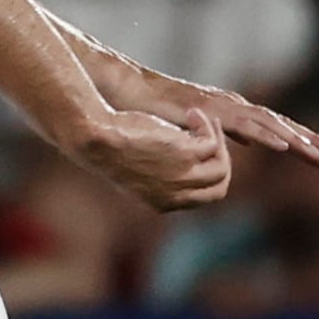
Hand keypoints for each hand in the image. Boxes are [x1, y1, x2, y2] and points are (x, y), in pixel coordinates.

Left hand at [78, 101, 232, 212]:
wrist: (97, 139)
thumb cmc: (110, 150)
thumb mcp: (136, 170)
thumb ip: (160, 175)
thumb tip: (183, 163)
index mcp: (163, 203)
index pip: (205, 198)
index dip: (209, 174)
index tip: (203, 152)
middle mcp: (176, 195)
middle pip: (219, 186)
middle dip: (221, 159)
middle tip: (210, 135)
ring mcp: (183, 176)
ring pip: (221, 166)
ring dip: (216, 140)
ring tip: (200, 120)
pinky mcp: (186, 154)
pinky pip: (212, 142)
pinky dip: (206, 125)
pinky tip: (192, 114)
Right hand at [94, 59, 318, 165]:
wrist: (131, 94)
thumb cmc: (159, 112)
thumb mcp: (200, 129)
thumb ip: (226, 133)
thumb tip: (247, 143)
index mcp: (234, 114)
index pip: (275, 128)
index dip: (301, 140)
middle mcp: (235, 107)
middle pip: (280, 124)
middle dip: (310, 139)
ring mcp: (224, 108)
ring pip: (269, 125)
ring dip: (296, 139)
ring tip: (318, 154)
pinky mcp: (211, 112)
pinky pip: (243, 126)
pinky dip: (266, 136)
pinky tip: (284, 146)